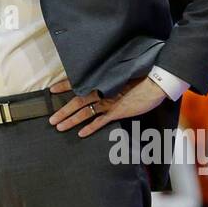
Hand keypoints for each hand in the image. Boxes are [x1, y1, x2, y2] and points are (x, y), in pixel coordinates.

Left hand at [47, 74, 166, 136]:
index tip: (52, 89)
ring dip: (71, 120)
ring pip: (85, 112)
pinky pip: (101, 121)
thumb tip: (101, 79)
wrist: (156, 81)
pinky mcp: (117, 111)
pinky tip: (81, 134)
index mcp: (102, 79)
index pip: (79, 82)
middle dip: (63, 110)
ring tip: (59, 127)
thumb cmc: (142, 75)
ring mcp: (109, 101)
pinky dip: (90, 127)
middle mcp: (102, 90)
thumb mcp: (122, 72)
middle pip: (77, 100)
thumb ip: (110, 77)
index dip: (64, 85)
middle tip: (51, 119)